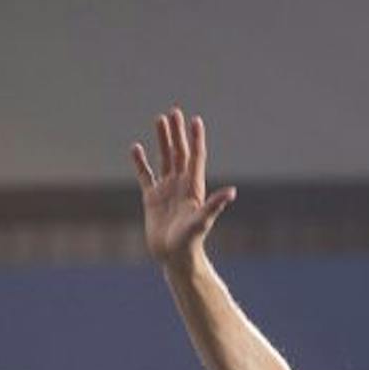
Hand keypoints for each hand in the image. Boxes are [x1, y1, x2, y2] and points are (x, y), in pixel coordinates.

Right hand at [132, 107, 234, 265]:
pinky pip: (145, 176)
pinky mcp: (152, 199)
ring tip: (159, 121)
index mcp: (194, 187)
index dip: (196, 139)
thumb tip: (231, 192)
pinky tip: (136, 148)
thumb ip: (215, 205)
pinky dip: (140, 162)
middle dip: (177, 133)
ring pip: (164, 159)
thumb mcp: (202, 221)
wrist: (175, 257)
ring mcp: (166, 190)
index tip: (195, 120)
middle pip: (179, 152)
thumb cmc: (190, 241)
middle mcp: (181, 185)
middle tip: (174, 112)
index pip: (195, 157)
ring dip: (162, 140)